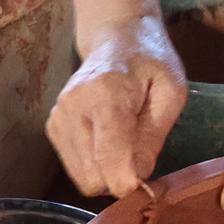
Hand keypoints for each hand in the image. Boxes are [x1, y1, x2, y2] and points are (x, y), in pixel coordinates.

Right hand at [46, 15, 186, 196]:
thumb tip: (138, 178)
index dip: (130, 183)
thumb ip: (153, 137)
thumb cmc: (150, 64)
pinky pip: (76, 170)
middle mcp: (72, 107)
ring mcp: (58, 118)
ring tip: (125, 145)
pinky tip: (109, 142)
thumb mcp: (170, 94)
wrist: (116, 40)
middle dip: (120, 179)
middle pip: (94, 177)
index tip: (148, 182)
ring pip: (83, 179)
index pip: (109, 158)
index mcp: (104, 95)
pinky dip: (96, 166)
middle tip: (140, 158)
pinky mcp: (53, 128)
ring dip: (108, 174)